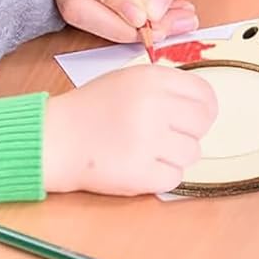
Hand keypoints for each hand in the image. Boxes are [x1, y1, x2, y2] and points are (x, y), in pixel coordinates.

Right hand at [39, 0, 197, 43]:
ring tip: (167, 24)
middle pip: (76, 4)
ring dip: (126, 29)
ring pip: (82, 17)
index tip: (145, 17)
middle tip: (164, 29)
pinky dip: (122, 25)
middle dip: (122, 25)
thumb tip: (152, 13)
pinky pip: (89, 18)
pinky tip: (154, 22)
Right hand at [43, 64, 217, 195]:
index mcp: (154, 79)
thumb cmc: (92, 108)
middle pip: (203, 124)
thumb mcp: (130, 79)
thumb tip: (205, 104)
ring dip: (176, 156)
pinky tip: (144, 168)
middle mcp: (154, 106)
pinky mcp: (138, 173)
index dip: (205, 108)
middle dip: (190, 133)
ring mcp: (147, 141)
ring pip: (192, 153)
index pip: (205, 94)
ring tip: (151, 152)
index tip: (195, 118)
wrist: (53, 138)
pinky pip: (174, 178)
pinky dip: (162, 177)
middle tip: (169, 137)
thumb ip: (167, 87)